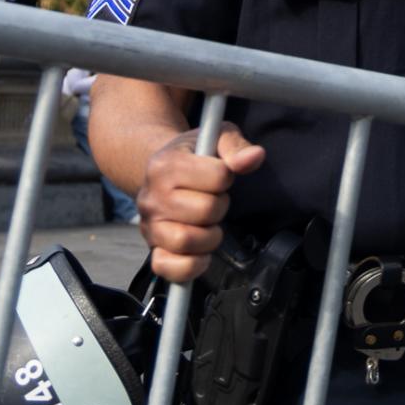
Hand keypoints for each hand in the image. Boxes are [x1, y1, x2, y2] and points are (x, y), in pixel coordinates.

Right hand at [136, 122, 264, 281]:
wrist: (162, 172)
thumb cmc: (195, 155)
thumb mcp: (216, 137)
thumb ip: (236, 145)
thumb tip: (254, 157)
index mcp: (166, 164)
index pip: (218, 176)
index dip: (227, 177)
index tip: (218, 175)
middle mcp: (152, 196)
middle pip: (205, 210)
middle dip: (220, 206)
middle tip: (213, 200)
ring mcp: (149, 225)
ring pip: (187, 240)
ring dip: (210, 236)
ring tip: (208, 224)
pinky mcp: (152, 249)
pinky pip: (169, 268)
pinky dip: (191, 265)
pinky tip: (200, 251)